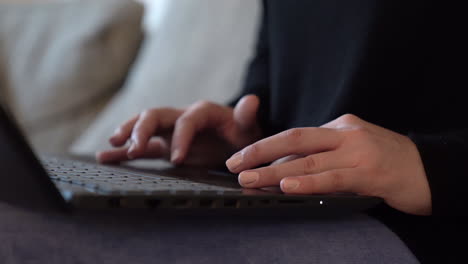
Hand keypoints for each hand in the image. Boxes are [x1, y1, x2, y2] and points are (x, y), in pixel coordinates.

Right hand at [96, 95, 261, 166]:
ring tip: (113, 144)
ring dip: (128, 133)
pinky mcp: (163, 145)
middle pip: (155, 115)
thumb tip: (252, 100)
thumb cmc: (241, 135)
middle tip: (134, 147)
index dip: (180, 138)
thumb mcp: (247, 128)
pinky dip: (122, 152)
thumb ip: (246, 116)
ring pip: (143, 126)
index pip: (186, 121)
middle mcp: (181, 117)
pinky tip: (104, 157)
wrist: (235, 143)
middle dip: (142, 129)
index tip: (176, 160)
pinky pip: (141, 147)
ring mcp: (169, 131)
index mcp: (201, 112)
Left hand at [226, 114, 431, 215]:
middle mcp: (345, 134)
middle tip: (233, 166)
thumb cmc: (386, 160)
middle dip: (260, 153)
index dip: (265, 146)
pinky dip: (307, 182)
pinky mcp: (369, 173)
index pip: (295, 136)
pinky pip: (332, 178)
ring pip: (308, 161)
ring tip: (248, 179)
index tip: (240, 158)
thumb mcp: (352, 148)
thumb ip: (324, 152)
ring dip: (274, 171)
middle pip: (294, 140)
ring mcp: (357, 153)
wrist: (427, 170)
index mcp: (339, 126)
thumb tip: (287, 165)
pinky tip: (286, 186)